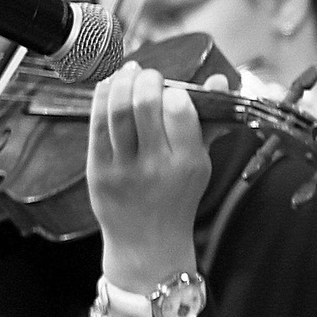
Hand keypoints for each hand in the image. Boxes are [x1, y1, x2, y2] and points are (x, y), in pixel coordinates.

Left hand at [87, 64, 211, 292]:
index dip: (175, 91)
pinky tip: (108, 87)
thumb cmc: (177, 199)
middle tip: (149, 75)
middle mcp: (156, 166)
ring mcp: (124, 169)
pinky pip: (96, 125)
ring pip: (117, 111)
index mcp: (189, 163)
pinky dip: (101, 98)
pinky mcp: (98, 171)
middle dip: (146, 79)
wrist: (148, 244)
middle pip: (145, 104)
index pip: (181, 110)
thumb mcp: (201, 165)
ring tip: (128, 73)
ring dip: (121, 82)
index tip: (174, 91)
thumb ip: (209, 122)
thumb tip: (220, 80)